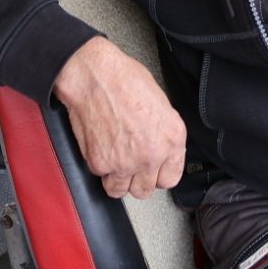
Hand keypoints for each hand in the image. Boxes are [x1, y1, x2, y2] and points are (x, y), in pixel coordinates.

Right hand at [52, 36, 186, 198]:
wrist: (96, 78)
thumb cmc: (126, 81)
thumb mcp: (161, 106)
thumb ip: (163, 134)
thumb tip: (160, 150)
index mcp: (172, 139)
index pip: (170, 178)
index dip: (159, 174)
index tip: (153, 171)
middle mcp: (151, 155)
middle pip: (145, 190)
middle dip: (137, 179)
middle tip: (131, 165)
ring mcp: (125, 163)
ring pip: (121, 190)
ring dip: (117, 179)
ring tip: (114, 160)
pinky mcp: (100, 164)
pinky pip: (101, 177)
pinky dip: (99, 167)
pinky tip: (101, 148)